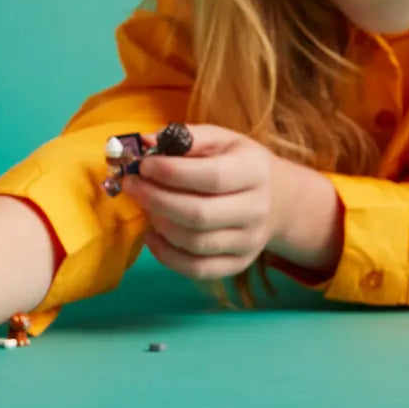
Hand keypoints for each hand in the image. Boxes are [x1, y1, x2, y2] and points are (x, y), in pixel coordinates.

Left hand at [123, 124, 293, 279]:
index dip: (172, 173)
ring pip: (194, 244)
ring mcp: (248, 242)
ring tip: (145, 205)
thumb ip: (185, 138)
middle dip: (157, 200)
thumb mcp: (221, 139)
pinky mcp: (237, 265)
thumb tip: (143, 142)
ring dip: (160, 224)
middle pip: (200, 215)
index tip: (144, 165)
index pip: (212, 177)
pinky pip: (196, 269)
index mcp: (254, 171)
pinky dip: (166, 255)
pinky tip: (152, 234)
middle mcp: (256, 210)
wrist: (275, 198)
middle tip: (132, 186)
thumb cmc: (238, 163)